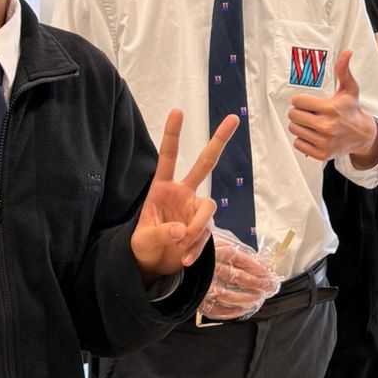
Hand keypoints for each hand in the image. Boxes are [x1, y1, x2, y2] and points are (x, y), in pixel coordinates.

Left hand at [131, 110, 238, 276]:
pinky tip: (184, 259)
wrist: (154, 265)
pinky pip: (205, 234)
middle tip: (234, 118)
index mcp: (162, 188)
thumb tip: (182, 231)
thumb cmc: (144, 246)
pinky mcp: (204, 227)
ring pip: (207, 210)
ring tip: (181, 249)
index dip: (173, 134)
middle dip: (219, 141)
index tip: (177, 111)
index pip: (168, 157)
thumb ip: (162, 233)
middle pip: (205, 163)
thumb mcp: (144, 239)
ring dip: (196, 230)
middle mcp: (182, 193)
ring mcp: (195, 209)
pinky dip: (195, 248)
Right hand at [199, 230, 282, 321]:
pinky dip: (229, 312)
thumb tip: (259, 261)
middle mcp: (210, 266)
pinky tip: (241, 310)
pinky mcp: (197, 296)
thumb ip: (236, 248)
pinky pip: (213, 308)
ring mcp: (202, 283)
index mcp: (216, 250)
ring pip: (227, 295)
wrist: (173, 251)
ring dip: (246, 298)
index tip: (270, 273)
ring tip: (258, 298)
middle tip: (270, 287)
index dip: (257, 267)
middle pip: (238, 277)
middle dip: (258, 284)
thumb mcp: (218, 238)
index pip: (241, 259)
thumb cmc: (200, 245)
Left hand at [288, 50, 377, 164]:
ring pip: (294, 129)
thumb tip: (347, 52)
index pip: (298, 101)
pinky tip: (314, 135)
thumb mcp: (350, 89)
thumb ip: (344, 70)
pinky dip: (303, 139)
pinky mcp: (321, 154)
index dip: (302, 100)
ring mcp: (324, 142)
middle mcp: (327, 126)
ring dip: (300, 126)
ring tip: (313, 124)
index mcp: (331, 109)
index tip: (311, 103)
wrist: (362, 135)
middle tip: (310, 113)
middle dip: (299, 112)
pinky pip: (298, 143)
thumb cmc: (352, 110)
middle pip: (293, 115)